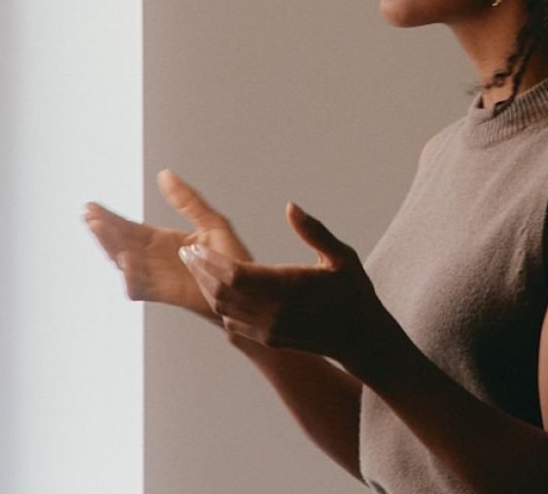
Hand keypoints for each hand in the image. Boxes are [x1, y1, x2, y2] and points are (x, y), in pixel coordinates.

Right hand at [84, 169, 252, 322]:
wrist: (247, 289)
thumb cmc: (232, 258)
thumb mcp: (210, 221)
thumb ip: (187, 200)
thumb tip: (164, 174)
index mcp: (161, 241)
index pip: (128, 228)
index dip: (110, 218)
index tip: (92, 206)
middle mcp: (154, 259)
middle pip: (121, 243)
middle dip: (103, 229)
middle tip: (88, 214)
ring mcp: (158, 276)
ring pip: (124, 262)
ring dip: (110, 246)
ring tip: (98, 228)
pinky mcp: (166, 292)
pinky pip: (141, 287)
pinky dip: (130, 276)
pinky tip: (124, 260)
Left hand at [179, 201, 395, 364]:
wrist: (362, 340)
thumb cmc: (354, 293)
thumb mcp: (342, 257)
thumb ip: (314, 231)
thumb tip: (290, 206)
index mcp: (288, 287)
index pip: (234, 274)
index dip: (209, 260)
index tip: (193, 245)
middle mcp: (273, 311)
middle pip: (222, 291)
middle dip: (200, 270)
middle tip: (185, 251)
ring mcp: (269, 329)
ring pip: (224, 307)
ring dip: (206, 286)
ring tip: (195, 266)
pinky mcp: (269, 339)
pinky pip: (233, 322)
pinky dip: (220, 304)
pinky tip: (215, 289)